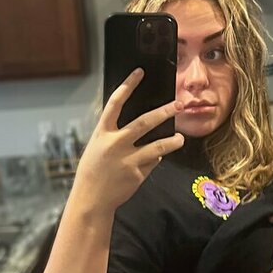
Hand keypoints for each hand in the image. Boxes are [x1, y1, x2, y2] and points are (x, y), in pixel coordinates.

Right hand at [73, 68, 183, 213]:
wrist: (91, 200)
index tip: (139, 72)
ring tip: (181, 138)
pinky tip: (155, 158)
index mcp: (102, 133)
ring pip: (158, 146)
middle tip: (179, 104)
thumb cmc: (93, 171)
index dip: (127, 86)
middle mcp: (116, 144)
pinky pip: (152, 162)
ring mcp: (128, 160)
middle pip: (145, 122)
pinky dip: (156, 159)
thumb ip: (116, 136)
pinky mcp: (137, 174)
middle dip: (164, 112)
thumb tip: (143, 129)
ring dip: (173, 141)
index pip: (115, 103)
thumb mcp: (98, 148)